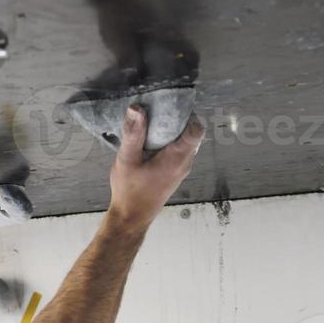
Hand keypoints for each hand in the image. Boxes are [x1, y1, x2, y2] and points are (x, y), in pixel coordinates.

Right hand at [107, 106, 204, 230]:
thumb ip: (133, 133)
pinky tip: (151, 140)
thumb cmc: (129, 191)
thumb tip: (137, 108)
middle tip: (157, 110)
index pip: (196, 129)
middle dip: (177, 119)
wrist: (131, 217)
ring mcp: (182, 168)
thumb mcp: (127, 159)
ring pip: (186, 141)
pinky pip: (179, 150)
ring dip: (172, 130)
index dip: (187, 113)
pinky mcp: (175, 172)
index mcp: (177, 158)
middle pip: (192, 132)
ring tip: (152, 123)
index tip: (170, 105)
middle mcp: (185, 163)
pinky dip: (169, 141)